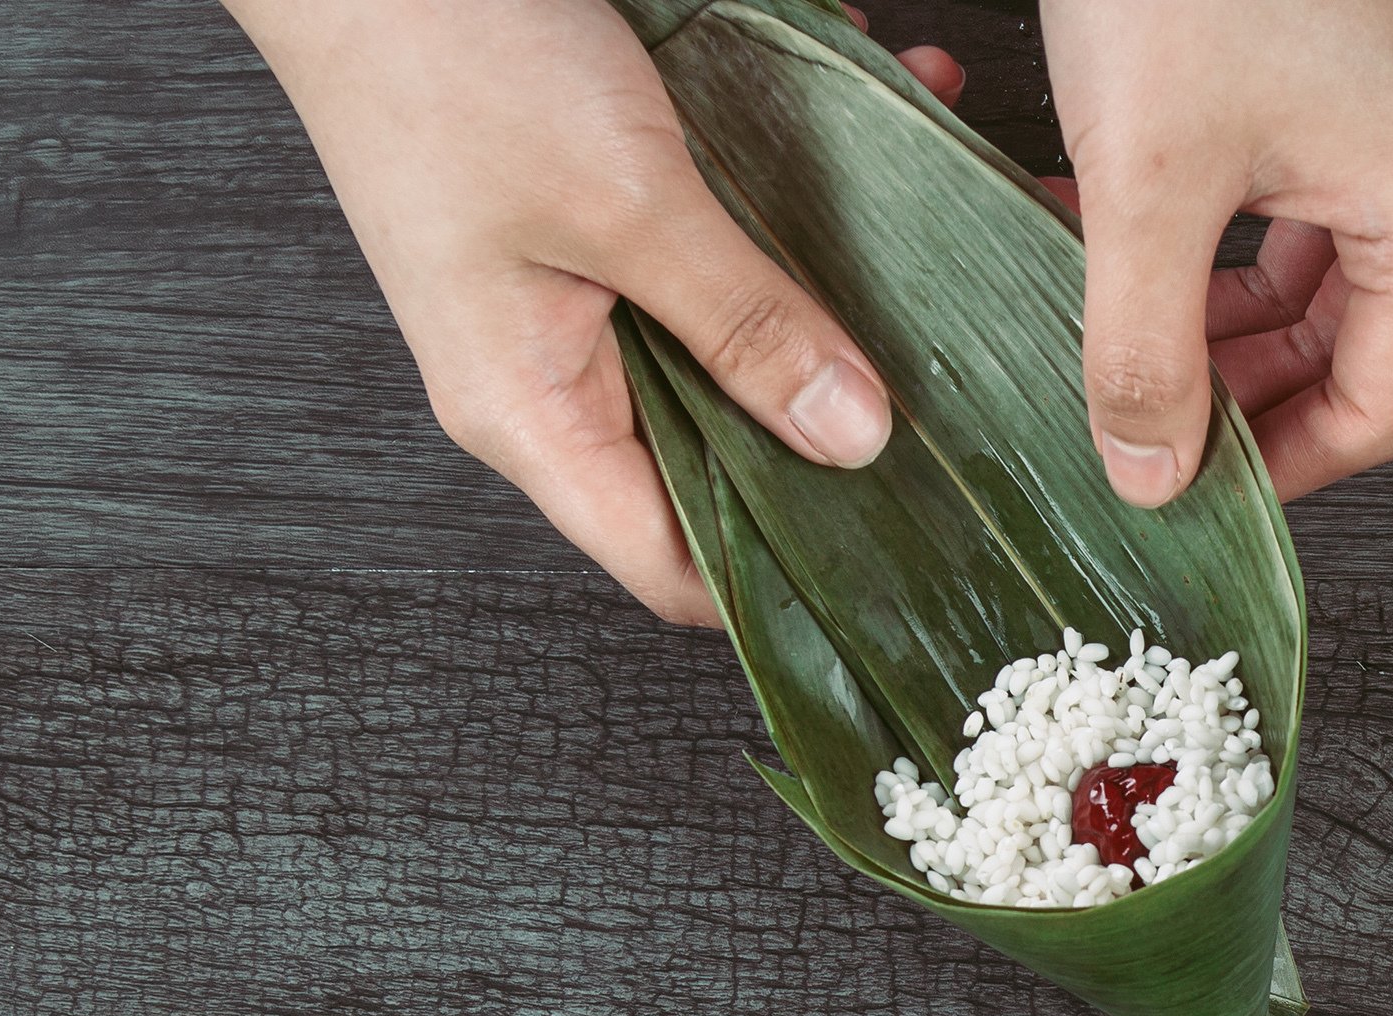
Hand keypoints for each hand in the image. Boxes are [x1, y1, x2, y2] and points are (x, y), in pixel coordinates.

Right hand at [225, 0, 962, 623]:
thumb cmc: (447, 58)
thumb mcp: (627, 201)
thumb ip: (745, 323)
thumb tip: (851, 435)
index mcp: (530, 413)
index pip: (671, 568)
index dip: (786, 579)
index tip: (902, 545)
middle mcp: (549, 377)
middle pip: (719, 463)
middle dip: (836, 420)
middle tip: (945, 396)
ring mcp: (571, 302)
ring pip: (729, 350)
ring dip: (826, 297)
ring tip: (919, 246)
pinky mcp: (592, 229)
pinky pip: (712, 259)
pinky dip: (786, 215)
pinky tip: (858, 145)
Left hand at [1037, 0, 1392, 507]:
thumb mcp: (1148, 178)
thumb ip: (1143, 344)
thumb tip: (1151, 465)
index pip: (1382, 405)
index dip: (1285, 469)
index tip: (1201, 496)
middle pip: (1354, 346)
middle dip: (1241, 393)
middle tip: (1148, 424)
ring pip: (1319, 278)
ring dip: (1218, 321)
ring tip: (1123, 334)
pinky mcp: (1356, 75)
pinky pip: (1302, 204)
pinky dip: (1221, 244)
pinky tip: (1137, 248)